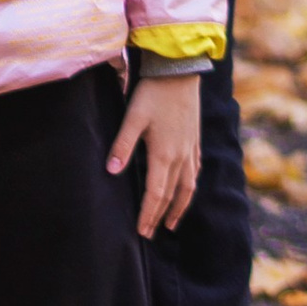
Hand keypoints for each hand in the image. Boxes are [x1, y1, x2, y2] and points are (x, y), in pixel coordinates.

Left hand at [109, 73, 201, 235]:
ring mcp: (190, 149)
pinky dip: (189, 187)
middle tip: (150, 234)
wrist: (180, 71)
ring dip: (178, 207)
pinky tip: (187, 189)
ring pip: (187, 187)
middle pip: (171, 195)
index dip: (148, 214)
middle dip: (159, 216)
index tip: (141, 231)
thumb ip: (122, 144)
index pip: (155, 194)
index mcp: (163, 154)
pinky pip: (195, 172)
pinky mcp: (194, 140)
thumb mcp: (133, 117)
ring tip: (171, 223)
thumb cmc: (153, 93)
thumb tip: (111, 171)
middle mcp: (180, 157)